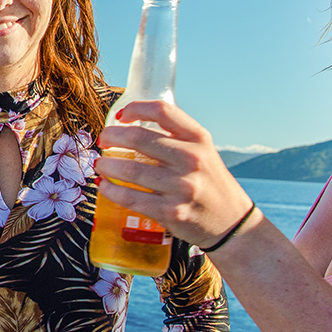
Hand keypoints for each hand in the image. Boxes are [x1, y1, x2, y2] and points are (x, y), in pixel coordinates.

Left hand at [95, 100, 254, 247]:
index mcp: (198, 138)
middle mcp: (192, 159)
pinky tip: (104, 185)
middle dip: (112, 137)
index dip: (135, 109)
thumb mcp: (202, 151)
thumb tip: (128, 126)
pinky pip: (131, 198)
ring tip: (100, 164)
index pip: (162, 111)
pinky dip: (111, 191)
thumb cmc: (208, 182)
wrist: (231, 222)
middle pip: (139, 138)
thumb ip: (174, 138)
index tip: (120, 116)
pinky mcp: (172, 212)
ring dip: (106, 165)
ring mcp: (183, 187)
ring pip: (130, 170)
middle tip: (103, 140)